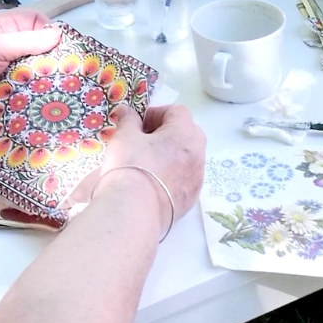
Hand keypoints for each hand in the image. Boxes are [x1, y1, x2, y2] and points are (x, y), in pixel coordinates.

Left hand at [0, 10, 62, 120]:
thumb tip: (59, 35)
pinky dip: (37, 89)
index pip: (37, 21)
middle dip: (51, 56)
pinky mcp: (11, 87)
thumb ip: (27, 40)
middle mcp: (10, 44)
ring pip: (38, 67)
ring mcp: (11, 67)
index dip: (49, 31)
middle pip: (41, 45)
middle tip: (62, 70)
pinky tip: (46, 96)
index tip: (59, 48)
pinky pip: (30, 85)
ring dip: (45, 75)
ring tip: (57, 85)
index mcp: (4, 26)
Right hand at [93, 102, 205, 225]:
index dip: (156, 113)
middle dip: (166, 133)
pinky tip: (153, 183)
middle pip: (187, 133)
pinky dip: (172, 175)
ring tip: (147, 164)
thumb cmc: (131, 166)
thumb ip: (128, 120)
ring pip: (187, 157)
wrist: (134, 211)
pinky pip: (185, 178)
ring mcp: (197, 178)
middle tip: (143, 142)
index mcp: (185, 133)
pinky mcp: (191, 198)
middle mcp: (198, 153)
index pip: (177, 111)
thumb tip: (128, 112)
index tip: (138, 124)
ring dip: (171, 155)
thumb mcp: (124, 136)